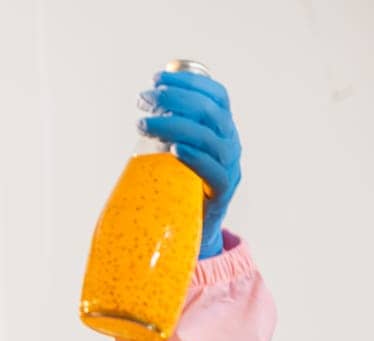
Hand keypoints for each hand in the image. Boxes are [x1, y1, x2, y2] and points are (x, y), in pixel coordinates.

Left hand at [137, 69, 242, 259]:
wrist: (193, 228)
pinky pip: (213, 170)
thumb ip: (170, 129)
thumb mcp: (177, 150)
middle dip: (174, 100)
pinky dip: (194, 157)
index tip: (158, 77)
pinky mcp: (222, 192)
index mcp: (223, 129)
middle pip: (209, 112)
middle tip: (143, 99)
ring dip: (173, 125)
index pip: (216, 96)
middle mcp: (230, 144)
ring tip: (142, 124)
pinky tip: (174, 149)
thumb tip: (146, 102)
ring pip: (208, 138)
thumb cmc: (181, 184)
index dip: (190, 82)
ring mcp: (230, 168)